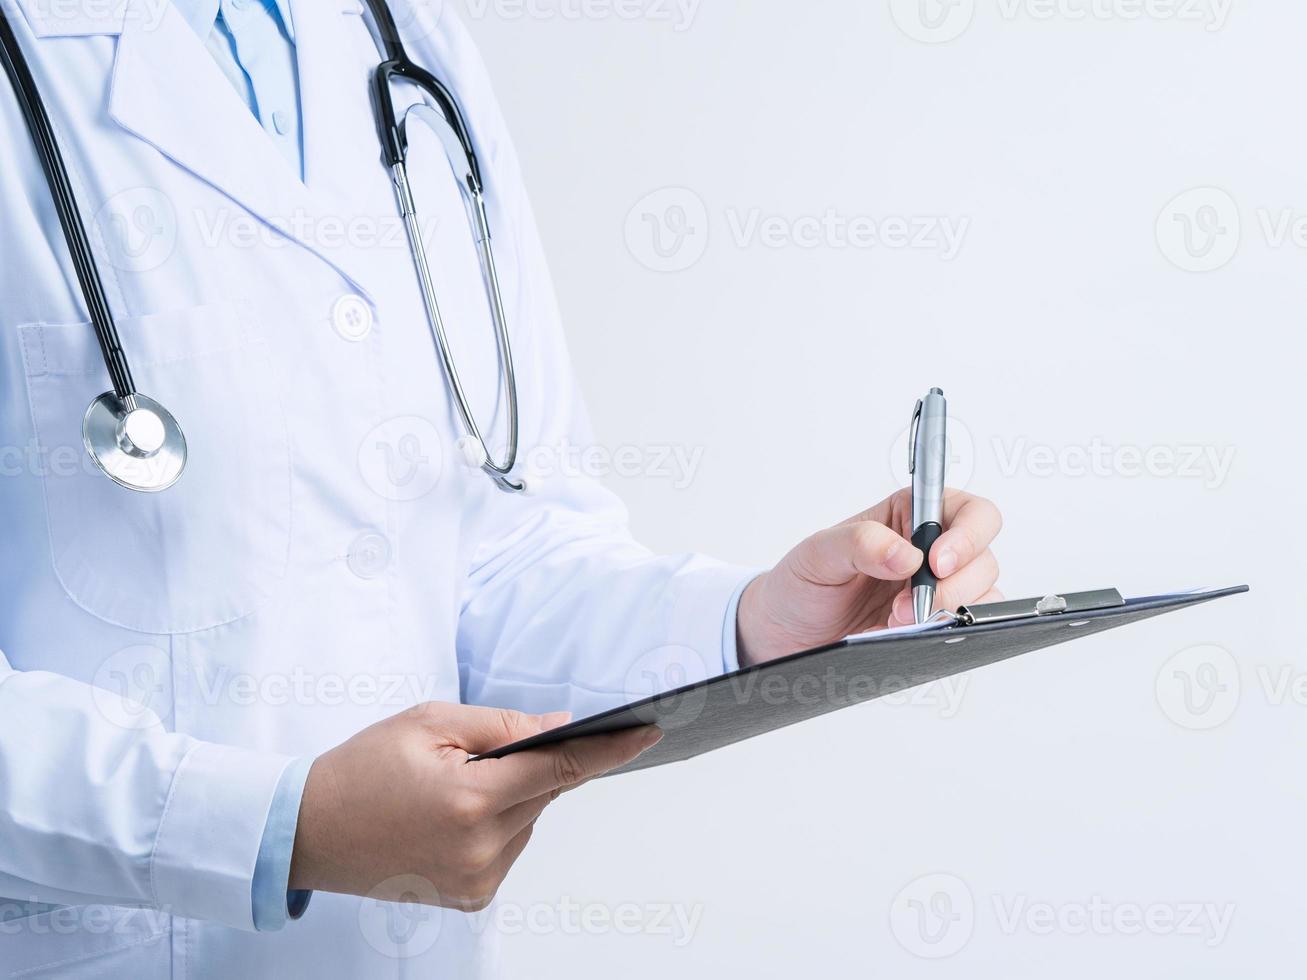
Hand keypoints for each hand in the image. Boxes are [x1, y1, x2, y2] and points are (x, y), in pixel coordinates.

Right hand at [289, 702, 660, 909]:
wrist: (308, 829)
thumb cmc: (363, 768)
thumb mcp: (428, 722)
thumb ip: (502, 726)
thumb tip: (561, 726)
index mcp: (470, 799)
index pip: (560, 768)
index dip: (608, 749)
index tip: (648, 732)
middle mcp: (480, 848)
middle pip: (545, 791)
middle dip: (529, 764)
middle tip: (479, 753)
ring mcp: (477, 880)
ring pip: (529, 819)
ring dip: (511, 796)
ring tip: (452, 788)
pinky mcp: (471, 897)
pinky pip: (509, 845)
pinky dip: (496, 823)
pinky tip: (451, 815)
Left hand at [736, 488, 1001, 664]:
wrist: (787, 634)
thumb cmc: (801, 584)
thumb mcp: (817, 554)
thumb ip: (860, 543)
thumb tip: (907, 554)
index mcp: (909, 514)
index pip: (969, 511)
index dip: (966, 536)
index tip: (935, 564)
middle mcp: (932, 547)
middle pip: (982, 557)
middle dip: (951, 585)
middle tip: (908, 605)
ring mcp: (938, 588)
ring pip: (984, 594)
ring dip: (948, 610)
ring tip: (898, 620)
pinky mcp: (936, 624)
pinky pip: (969, 626)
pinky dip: (947, 632)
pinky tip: (910, 634)